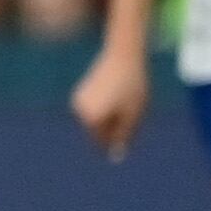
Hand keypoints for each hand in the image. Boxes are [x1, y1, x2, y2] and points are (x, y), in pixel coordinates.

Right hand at [71, 42, 148, 157]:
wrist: (123, 55)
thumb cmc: (132, 86)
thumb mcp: (134, 114)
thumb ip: (123, 136)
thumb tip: (115, 156)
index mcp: (91, 120)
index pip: (103, 142)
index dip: (119, 136)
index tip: (131, 121)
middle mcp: (79, 113)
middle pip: (98, 131)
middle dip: (114, 127)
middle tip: (131, 110)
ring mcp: (77, 102)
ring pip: (95, 120)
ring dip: (110, 117)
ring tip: (125, 100)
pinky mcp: (80, 93)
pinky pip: (93, 110)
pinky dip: (105, 107)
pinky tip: (117, 93)